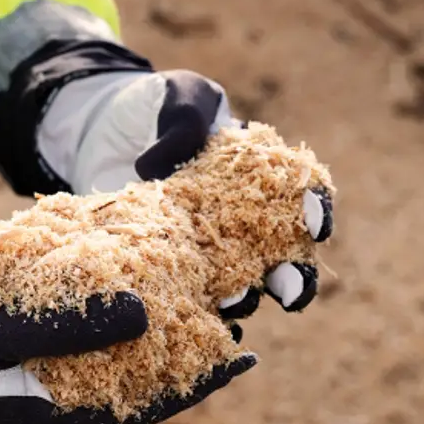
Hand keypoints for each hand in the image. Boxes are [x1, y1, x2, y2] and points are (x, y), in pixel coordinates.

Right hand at [0, 270, 256, 423]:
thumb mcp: (2, 333)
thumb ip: (69, 325)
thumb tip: (146, 311)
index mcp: (54, 413)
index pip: (142, 407)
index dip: (196, 386)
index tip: (244, 360)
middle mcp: (55, 400)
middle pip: (133, 381)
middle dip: (180, 355)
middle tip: (228, 321)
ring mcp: (38, 377)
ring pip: (109, 357)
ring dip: (149, 329)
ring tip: (189, 294)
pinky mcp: (23, 348)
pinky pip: (80, 334)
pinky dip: (108, 311)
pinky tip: (125, 277)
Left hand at [41, 68, 334, 313]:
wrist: (107, 131)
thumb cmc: (157, 107)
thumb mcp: (176, 97)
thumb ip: (182, 120)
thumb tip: (153, 165)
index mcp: (262, 174)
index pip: (304, 197)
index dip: (316, 212)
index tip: (313, 223)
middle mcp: (246, 220)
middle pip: (287, 257)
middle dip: (295, 277)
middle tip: (287, 288)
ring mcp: (210, 249)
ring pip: (245, 287)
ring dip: (245, 299)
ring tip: (231, 302)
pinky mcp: (174, 268)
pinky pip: (198, 301)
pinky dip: (204, 318)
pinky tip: (199, 327)